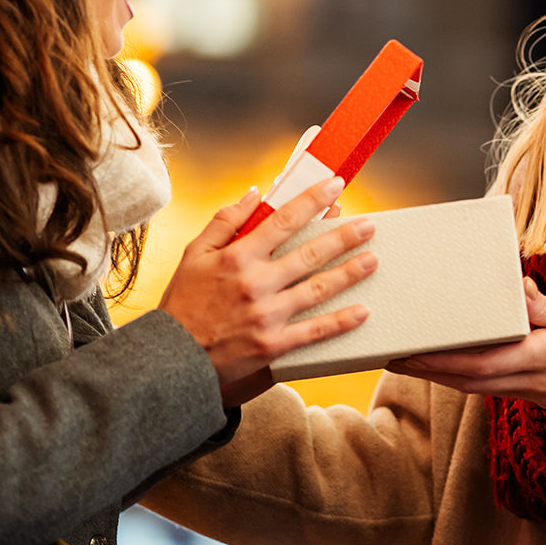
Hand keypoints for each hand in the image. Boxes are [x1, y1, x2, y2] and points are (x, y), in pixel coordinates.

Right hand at [159, 177, 375, 407]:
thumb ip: (225, 221)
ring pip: (318, 289)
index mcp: (237, 257)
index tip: (336, 186)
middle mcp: (256, 283)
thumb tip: (254, 193)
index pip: (284, 220)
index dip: (313, 200)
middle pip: (310, 254)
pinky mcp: (273, 344)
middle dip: (343, 237)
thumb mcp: (194, 254)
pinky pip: (314, 331)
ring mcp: (267, 315)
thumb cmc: (182, 303)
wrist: (172, 358)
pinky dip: (340, 321)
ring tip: (373, 259)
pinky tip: (362, 311)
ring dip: (349, 273)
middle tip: (369, 225)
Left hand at [387, 278, 545, 438]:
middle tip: (391, 356)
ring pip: (478, 385)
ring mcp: (536, 392)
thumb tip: (514, 289)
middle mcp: (532, 383)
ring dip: (443, 373)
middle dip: (427, 369)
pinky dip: (469, 373)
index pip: (477, 365)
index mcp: (542, 361)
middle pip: (467, 380)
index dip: (436, 361)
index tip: (405, 353)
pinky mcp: (542, 393)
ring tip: (414, 357)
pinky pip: (495, 385)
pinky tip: (460, 360)